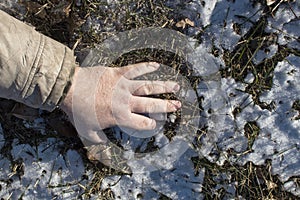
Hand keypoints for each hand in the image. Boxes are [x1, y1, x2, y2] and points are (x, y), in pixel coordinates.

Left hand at [60, 62, 180, 143]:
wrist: (69, 88)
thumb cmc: (78, 110)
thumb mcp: (87, 131)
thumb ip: (98, 140)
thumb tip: (104, 145)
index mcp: (120, 117)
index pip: (142, 122)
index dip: (152, 124)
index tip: (158, 123)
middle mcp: (126, 101)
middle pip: (151, 104)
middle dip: (166, 106)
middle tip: (178, 105)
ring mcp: (123, 86)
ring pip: (148, 86)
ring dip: (163, 86)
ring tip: (176, 85)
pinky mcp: (118, 73)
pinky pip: (135, 69)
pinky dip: (146, 66)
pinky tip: (157, 65)